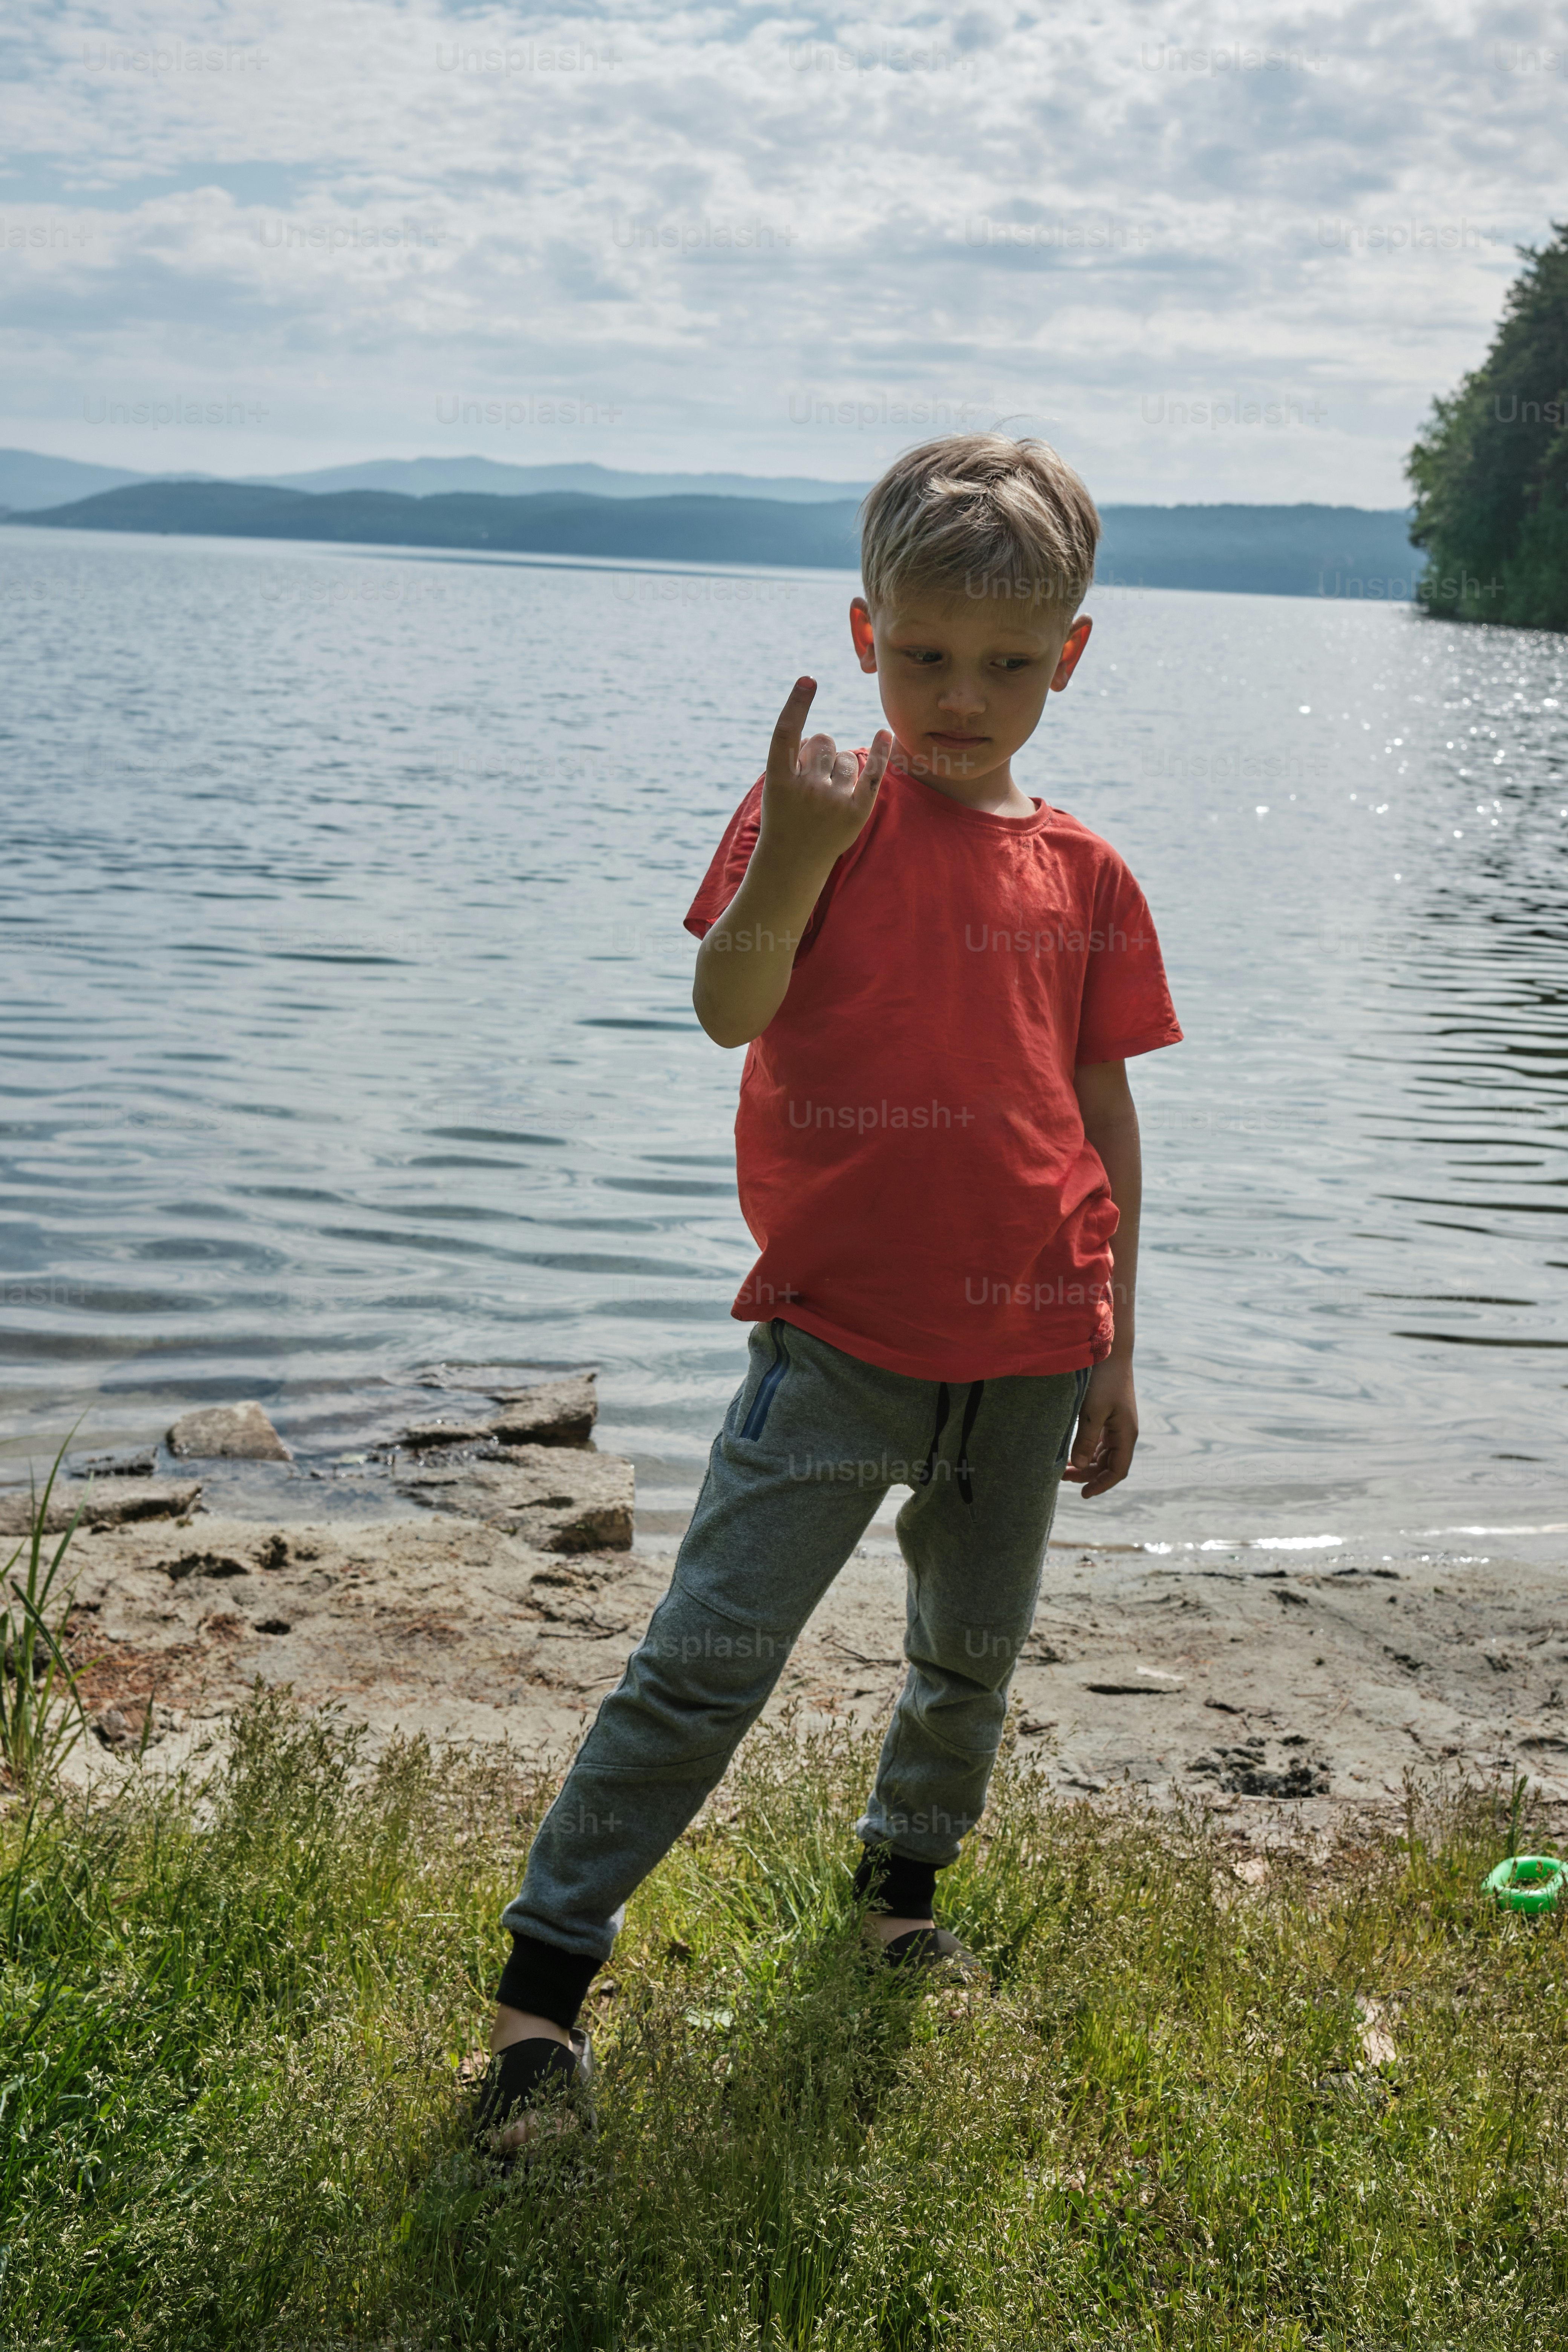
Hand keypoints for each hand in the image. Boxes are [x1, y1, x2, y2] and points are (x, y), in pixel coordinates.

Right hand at [758, 677, 892, 868]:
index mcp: (778, 780)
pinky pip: (872, 773)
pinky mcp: (856, 813)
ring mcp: (831, 802)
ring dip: (840, 767)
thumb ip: (794, 761)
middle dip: (821, 750)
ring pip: (846, 757)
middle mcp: (804, 788)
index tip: (809, 679)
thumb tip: (820, 736)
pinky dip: (879, 752)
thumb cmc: (784, 820)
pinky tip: (884, 733)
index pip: (786, 733)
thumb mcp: (777, 789)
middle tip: (813, 777)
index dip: (797, 704)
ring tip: (828, 795)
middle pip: (822, 742)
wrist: (791, 865)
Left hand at [1062, 1358, 1137, 1498]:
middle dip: (1088, 1475)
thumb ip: (1086, 1439)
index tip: (1083, 1494)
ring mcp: (1117, 1424)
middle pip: (1109, 1465)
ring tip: (1063, 1469)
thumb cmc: (1103, 1380)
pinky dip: (1087, 1450)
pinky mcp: (1109, 1416)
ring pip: (1103, 1454)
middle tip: (1063, 1478)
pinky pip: (1100, 1442)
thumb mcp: (1092, 1411)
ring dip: (1086, 1463)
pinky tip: (1071, 1452)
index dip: (1101, 1484)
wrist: (1109, 1352)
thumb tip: (1079, 1465)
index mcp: (1126, 1434)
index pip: (1117, 1470)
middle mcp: (1124, 1432)